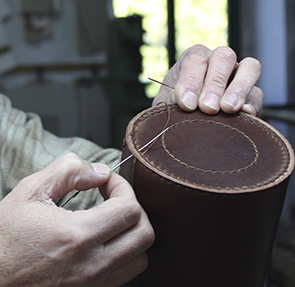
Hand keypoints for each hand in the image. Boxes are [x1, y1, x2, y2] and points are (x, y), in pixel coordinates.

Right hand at [0, 153, 153, 286]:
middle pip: (144, 233)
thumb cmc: (3, 239)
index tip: (108, 182)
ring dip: (133, 232)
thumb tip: (101, 171)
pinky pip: (126, 274)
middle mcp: (92, 265)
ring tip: (112, 219)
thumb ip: (68, 171)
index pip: (129, 208)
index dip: (123, 187)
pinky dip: (125, 253)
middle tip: (114, 199)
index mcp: (78, 237)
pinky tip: (106, 241)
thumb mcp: (29, 193)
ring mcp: (93, 284)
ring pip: (140, 256)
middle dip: (134, 208)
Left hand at [153, 45, 262, 115]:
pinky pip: (257, 93)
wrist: (190, 118)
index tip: (187, 104)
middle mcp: (218, 62)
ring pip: (250, 67)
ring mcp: (238, 76)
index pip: (195, 60)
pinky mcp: (252, 94)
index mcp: (194, 59)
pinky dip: (251, 103)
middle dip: (214, 84)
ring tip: (228, 108)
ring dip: (239, 88)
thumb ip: (169, 101)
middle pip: (223, 57)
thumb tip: (180, 101)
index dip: (191, 81)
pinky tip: (242, 114)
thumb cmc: (176, 105)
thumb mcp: (167, 102)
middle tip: (208, 107)